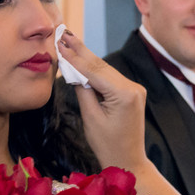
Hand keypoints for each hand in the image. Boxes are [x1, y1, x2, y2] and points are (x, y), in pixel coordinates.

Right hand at [57, 30, 150, 174]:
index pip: (94, 71)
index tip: (60, 43)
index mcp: (124, 94)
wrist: (127, 161)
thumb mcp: (90, 118)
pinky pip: (110, 77)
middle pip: (101, 66)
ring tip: (69, 40)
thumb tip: (74, 70)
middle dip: (80, 50)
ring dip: (86, 57)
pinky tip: (82, 57)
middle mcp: (133, 87)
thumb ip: (83, 91)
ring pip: (105, 69)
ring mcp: (135, 89)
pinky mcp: (132, 92)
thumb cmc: (107, 145)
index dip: (74, 57)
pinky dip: (95, 70)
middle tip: (63, 33)